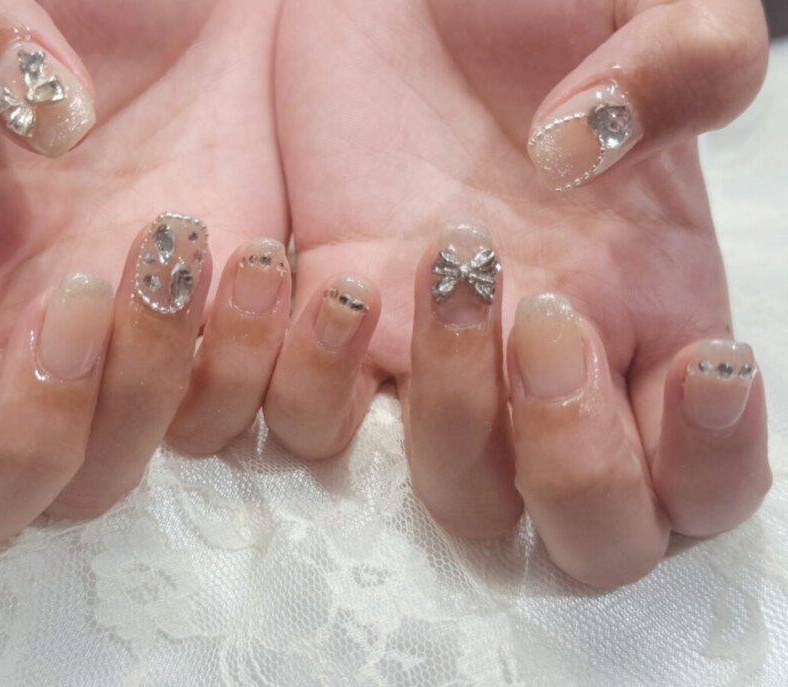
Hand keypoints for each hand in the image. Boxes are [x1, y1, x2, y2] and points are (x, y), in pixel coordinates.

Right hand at [0, 0, 289, 552]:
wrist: (218, 19)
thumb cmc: (95, 9)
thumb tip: (45, 119)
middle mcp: (10, 354)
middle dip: (25, 439)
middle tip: (78, 302)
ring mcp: (120, 370)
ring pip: (103, 484)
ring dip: (147, 390)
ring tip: (179, 244)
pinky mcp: (220, 358)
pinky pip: (229, 430)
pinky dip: (254, 374)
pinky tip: (268, 266)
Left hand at [266, 0, 771, 586]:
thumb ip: (687, 53)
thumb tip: (589, 147)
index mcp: (654, 300)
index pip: (705, 471)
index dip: (712, 459)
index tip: (698, 363)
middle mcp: (550, 358)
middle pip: (591, 533)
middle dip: (576, 470)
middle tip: (544, 323)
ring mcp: (434, 352)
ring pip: (459, 495)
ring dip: (453, 413)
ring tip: (443, 260)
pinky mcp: (335, 320)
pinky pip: (316, 421)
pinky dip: (315, 381)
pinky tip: (332, 273)